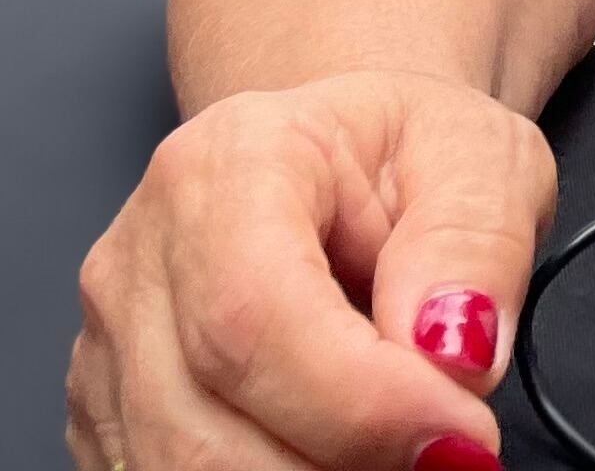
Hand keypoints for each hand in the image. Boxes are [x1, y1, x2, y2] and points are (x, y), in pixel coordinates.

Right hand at [68, 70, 554, 470]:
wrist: (353, 163)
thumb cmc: (405, 153)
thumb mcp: (482, 156)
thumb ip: (476, 244)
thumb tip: (452, 351)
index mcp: (227, 165)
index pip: (254, 318)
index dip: (361, 405)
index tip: (459, 435)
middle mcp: (141, 259)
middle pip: (207, 428)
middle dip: (348, 464)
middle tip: (448, 453)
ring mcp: (112, 348)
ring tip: (404, 445)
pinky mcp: (113, 417)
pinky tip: (343, 451)